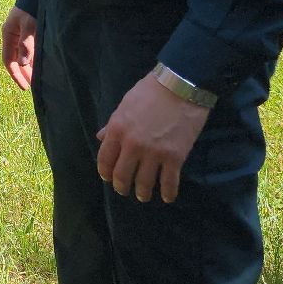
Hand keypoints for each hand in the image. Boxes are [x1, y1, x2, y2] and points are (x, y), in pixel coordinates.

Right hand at [2, 7, 36, 90]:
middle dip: (23, 72)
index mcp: (8, 34)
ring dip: (30, 66)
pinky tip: (42, 64)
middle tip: (33, 85)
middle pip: (16, 59)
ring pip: (24, 54)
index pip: (8, 60)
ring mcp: (22, 33)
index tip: (24, 87)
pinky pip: (31, 48)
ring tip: (39, 78)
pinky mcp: (31, 30)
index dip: (15, 74)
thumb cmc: (33, 6)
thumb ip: (26, 44)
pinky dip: (35, 58)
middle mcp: (13, 35)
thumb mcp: (29, 25)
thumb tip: (22, 63)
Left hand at [95, 73, 212, 202]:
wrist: (181, 86)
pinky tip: (168, 197)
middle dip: (122, 187)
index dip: (105, 172)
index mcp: (118, 130)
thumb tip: (100, 137)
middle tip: (125, 190)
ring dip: (143, 193)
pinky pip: (169, 182)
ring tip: (144, 196)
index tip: (108, 177)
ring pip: (144, 184)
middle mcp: (132, 145)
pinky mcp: (175, 157)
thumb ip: (113, 124)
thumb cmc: (151, 91)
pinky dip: (168, 193)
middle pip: (122, 176)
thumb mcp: (125, 104)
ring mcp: (154, 153)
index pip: (105, 159)